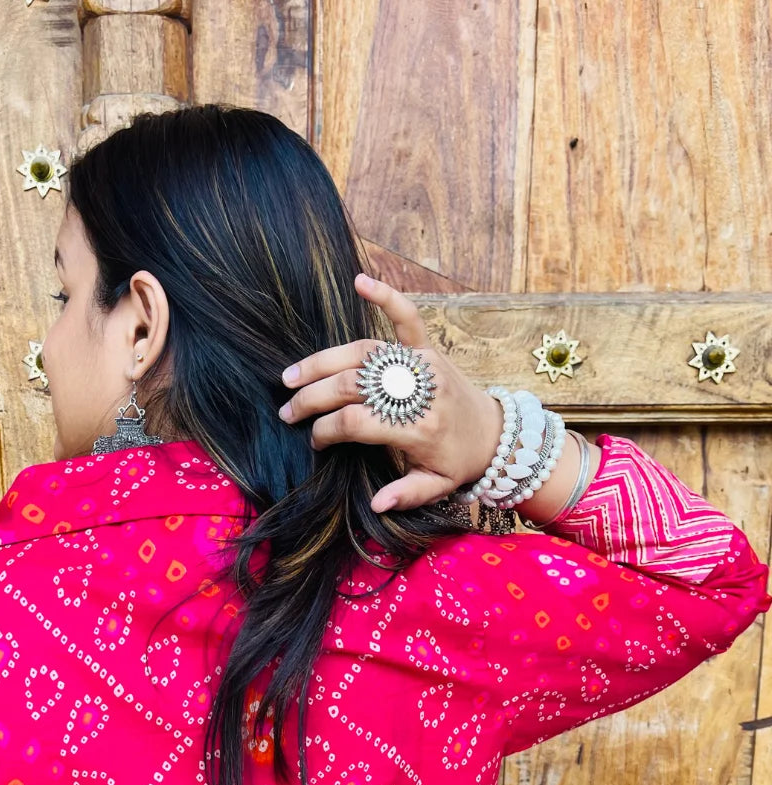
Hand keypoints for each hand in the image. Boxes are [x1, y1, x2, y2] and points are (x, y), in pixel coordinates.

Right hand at [279, 272, 503, 512]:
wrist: (497, 435)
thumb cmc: (459, 463)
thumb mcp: (436, 488)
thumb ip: (406, 495)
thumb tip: (377, 504)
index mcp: (419, 429)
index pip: (358, 423)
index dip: (328, 431)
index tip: (314, 442)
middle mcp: (419, 391)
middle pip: (352, 386)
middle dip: (313, 399)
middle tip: (288, 411)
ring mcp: (422, 365)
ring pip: (364, 353)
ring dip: (323, 361)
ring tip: (291, 376)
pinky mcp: (429, 349)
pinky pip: (406, 318)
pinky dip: (385, 297)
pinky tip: (360, 281)